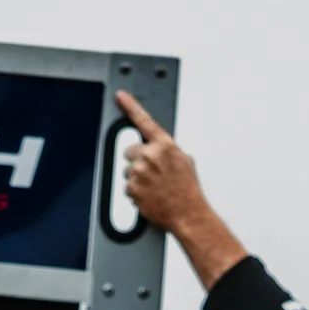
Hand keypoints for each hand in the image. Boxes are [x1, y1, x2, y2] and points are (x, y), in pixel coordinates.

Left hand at [115, 91, 247, 289]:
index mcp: (164, 146)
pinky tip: (149, 195)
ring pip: (128, 171)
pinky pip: (127, 187)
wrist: (187, 213)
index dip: (130, 106)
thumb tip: (160, 149)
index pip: (144, 120)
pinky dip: (135, 192)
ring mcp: (139, 172)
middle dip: (137, 160)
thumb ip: (168, 151)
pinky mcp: (131, 188)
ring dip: (137, 178)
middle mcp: (149, 156)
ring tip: (153, 187)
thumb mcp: (184, 161)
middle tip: (150, 173)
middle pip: (130, 152)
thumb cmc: (187, 190)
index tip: (120, 96)